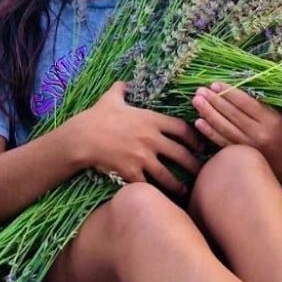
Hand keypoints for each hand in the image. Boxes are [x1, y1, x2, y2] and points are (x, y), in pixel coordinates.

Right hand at [65, 82, 204, 196]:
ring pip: (168, 174)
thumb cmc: (96, 117)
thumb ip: (121, 89)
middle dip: (194, 164)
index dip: (195, 138)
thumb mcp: (110, 98)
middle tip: (200, 171)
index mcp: (151, 120)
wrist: (81, 137)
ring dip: (178, 184)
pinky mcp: (131, 171)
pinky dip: (155, 193)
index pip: (182, 128)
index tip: (200, 145)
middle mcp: (151, 138)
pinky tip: (161, 198)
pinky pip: (148, 185)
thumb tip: (124, 82)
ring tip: (185, 191)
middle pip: (181, 153)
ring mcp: (142, 156)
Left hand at [190, 82, 281, 189]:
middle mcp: (259, 134)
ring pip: (225, 128)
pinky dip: (210, 132)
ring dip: (208, 114)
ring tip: (196, 101)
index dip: (228, 92)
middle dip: (213, 101)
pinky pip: (223, 143)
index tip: (214, 84)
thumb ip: (263, 107)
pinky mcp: (243, 157)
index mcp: (271, 120)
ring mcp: (249, 147)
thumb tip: (237, 91)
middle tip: (199, 90)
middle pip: (232, 114)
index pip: (245, 103)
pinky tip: (199, 122)